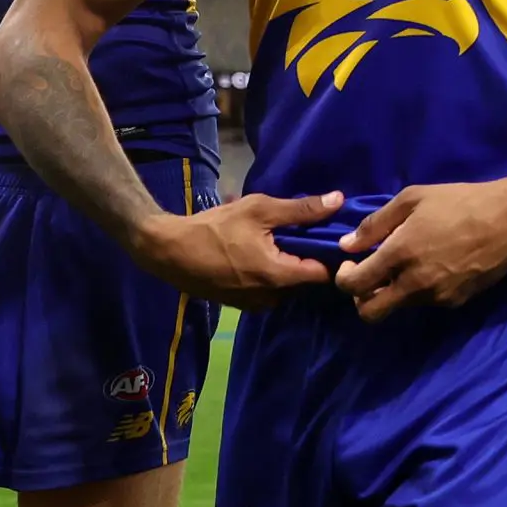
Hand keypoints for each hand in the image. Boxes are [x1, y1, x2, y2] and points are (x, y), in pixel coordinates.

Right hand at [130, 191, 342, 307]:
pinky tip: (259, 254)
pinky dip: (269, 276)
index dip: (329, 255)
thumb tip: (338, 201)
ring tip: (278, 243)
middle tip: (302, 236)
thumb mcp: (259, 210)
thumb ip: (301, 209)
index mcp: (278, 276)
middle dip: (306, 260)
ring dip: (287, 268)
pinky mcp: (239, 305)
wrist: (168, 251)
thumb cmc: (214, 228)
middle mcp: (270, 298)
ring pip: (286, 289)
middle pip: (305, 282)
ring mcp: (253, 305)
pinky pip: (267, 292)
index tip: (329, 237)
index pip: (322, 275)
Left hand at [332, 173, 506, 320]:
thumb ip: (375, 224)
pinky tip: (435, 267)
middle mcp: (415, 283)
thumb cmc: (461, 201)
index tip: (350, 264)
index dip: (344, 277)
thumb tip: (347, 245)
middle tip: (369, 277)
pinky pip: (426, 302)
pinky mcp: (455, 302)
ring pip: (400, 306)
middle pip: (371, 313)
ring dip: (394, 291)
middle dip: (361, 299)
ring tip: (408, 265)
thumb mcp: (413, 198)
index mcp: (401, 253)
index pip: (355, 284)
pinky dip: (420, 290)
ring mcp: (437, 297)